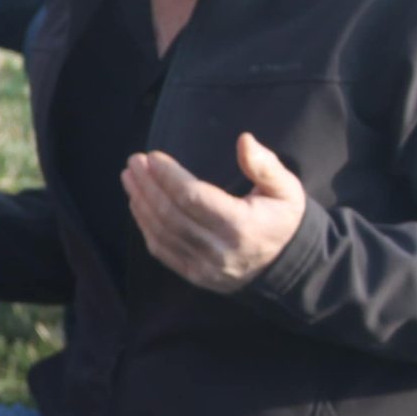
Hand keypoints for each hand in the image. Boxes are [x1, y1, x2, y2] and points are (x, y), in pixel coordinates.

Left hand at [120, 134, 305, 294]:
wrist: (285, 265)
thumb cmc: (282, 219)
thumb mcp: (286, 189)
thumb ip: (265, 165)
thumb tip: (244, 140)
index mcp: (241, 226)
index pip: (194, 198)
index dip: (169, 176)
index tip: (153, 156)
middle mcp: (219, 250)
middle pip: (171, 214)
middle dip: (148, 185)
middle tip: (134, 162)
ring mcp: (204, 267)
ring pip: (162, 233)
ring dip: (141, 203)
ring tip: (130, 177)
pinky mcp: (194, 276)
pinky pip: (162, 250)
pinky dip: (145, 226)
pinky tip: (137, 204)